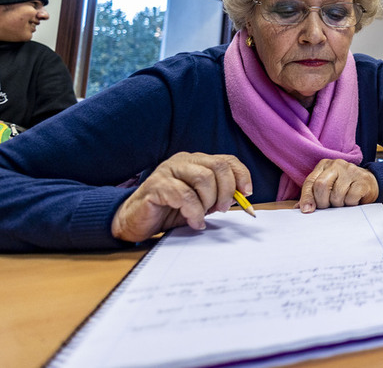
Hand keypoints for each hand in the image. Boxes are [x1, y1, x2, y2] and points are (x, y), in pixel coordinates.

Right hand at [111, 152, 251, 242]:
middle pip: (218, 167)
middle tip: (222, 209)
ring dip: (208, 202)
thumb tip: (244, 196)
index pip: (227, 160)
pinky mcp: (156, 185)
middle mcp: (184, 160)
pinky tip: (193, 222)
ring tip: (202, 215)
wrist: (136, 221)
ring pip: (203, 178)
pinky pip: (185, 196)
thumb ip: (220, 195)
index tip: (247, 194)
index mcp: (197, 161)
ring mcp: (168, 170)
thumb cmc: (171, 210)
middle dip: (226, 191)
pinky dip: (194, 212)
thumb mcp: (202, 201)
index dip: (241, 176)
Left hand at [298, 159, 378, 212]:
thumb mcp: (327, 189)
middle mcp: (336, 164)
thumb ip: (313, 196)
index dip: (307, 198)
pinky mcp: (363, 180)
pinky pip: (350, 198)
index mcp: (324, 165)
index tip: (307, 210)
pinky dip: (350, 204)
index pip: (310, 182)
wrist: (370, 184)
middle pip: (321, 186)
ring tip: (343, 202)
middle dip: (322, 202)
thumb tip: (300, 208)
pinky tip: (353, 200)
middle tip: (329, 206)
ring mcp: (351, 170)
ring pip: (336, 194)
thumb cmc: (344, 188)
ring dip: (338, 204)